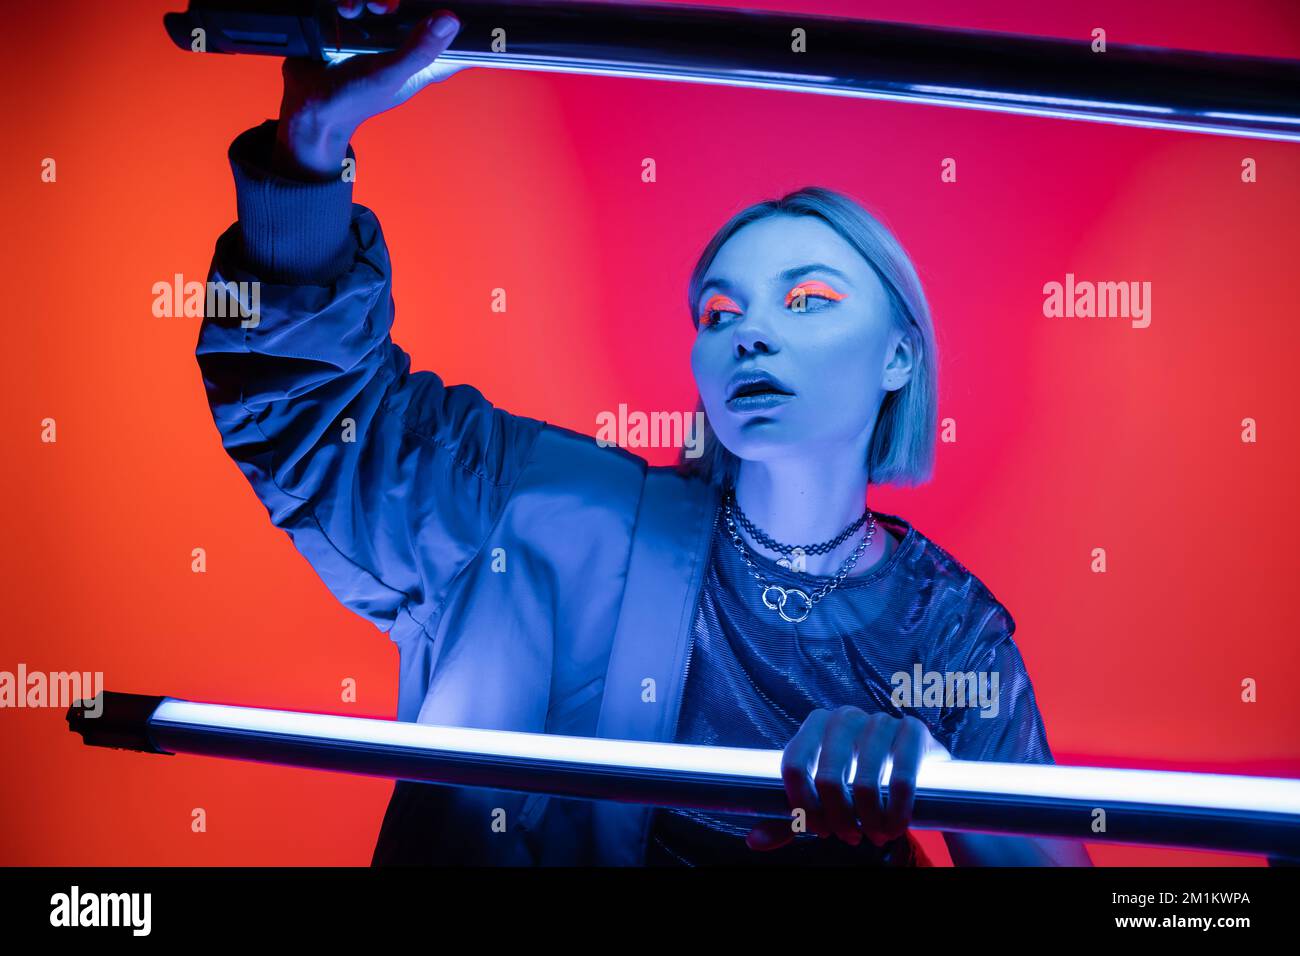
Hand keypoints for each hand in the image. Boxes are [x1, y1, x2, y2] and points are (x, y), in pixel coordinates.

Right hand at [273, 1, 462, 178]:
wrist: (306, 105)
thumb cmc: (351, 101)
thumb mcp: (388, 76)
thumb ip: (418, 50)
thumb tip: (450, 20)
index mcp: (423, 63)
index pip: (458, 44)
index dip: (462, 24)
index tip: (472, 6)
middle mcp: (405, 46)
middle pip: (422, 10)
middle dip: (404, 2)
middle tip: (385, 6)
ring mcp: (379, 34)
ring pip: (390, 2)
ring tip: (359, 8)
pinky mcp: (355, 25)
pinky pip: (361, 1)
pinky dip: (352, 1)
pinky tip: (344, 11)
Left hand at [747, 706, 950, 851]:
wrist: (916, 767)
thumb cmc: (859, 783)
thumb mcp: (823, 800)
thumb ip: (790, 819)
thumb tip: (754, 841)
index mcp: (814, 724)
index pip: (793, 765)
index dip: (802, 805)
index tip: (820, 830)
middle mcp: (843, 716)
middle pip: (827, 778)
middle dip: (838, 819)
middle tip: (850, 837)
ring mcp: (879, 719)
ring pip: (865, 783)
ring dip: (869, 821)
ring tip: (874, 835)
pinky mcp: (912, 730)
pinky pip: (901, 779)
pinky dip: (897, 812)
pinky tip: (895, 827)